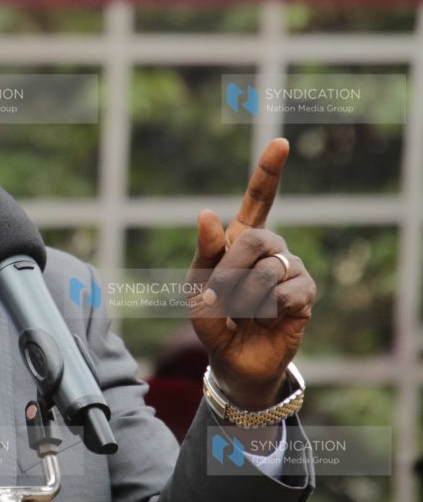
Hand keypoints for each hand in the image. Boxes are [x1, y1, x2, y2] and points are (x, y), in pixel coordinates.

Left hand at [186, 139, 315, 410]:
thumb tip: (206, 213)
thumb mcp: (197, 287)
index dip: (268, 171)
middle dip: (231, 268)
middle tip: (219, 296)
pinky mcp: (305, 294)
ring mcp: (290, 269)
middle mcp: (270, 248)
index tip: (280, 143)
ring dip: (245, 296)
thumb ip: (203, 252)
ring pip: (268, 270)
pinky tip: (267, 318)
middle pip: (257, 237)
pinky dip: (268, 310)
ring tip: (243, 312)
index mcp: (240, 239)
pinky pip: (288, 293)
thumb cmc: (213, 318)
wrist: (232, 358)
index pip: (259, 198)